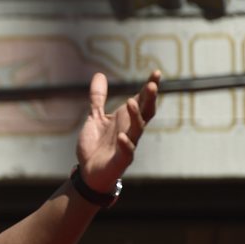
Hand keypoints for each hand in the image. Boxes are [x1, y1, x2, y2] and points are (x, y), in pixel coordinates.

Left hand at [76, 70, 159, 192]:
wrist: (88, 171)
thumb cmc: (95, 144)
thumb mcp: (95, 117)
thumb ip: (98, 98)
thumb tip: (100, 74)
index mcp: (126, 119)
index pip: (142, 100)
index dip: (149, 87)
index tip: (156, 72)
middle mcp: (130, 129)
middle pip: (145, 112)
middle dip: (149, 99)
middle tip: (151, 84)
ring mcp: (128, 144)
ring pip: (138, 129)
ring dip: (136, 116)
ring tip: (130, 102)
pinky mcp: (121, 159)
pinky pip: (127, 151)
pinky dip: (126, 144)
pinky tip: (122, 137)